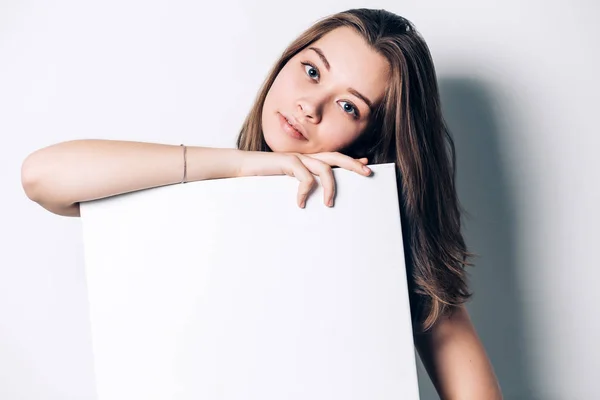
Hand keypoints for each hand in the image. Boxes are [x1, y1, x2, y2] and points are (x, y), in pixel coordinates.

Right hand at [239, 151, 370, 207]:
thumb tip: (315, 196)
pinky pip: (305, 178)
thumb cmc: (264, 176)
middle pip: (336, 157)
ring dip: (331, 186)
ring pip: (324, 168)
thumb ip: (301, 184)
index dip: (351, 161)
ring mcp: (297, 158)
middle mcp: (305, 156)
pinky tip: (300, 203)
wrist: (242, 167)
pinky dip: (305, 192)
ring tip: (329, 203)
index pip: (334, 158)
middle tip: (368, 172)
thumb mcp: (286, 182)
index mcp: (307, 160)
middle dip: (353, 164)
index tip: (367, 165)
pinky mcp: (288, 162)